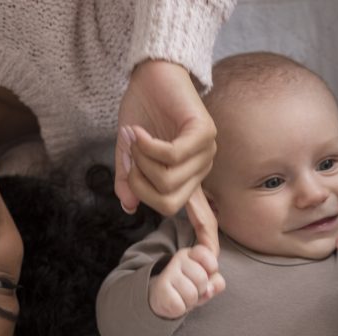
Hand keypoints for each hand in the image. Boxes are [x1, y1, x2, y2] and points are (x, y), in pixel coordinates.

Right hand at [115, 60, 217, 246]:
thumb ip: (129, 178)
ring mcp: (205, 152)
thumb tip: (127, 206)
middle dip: (140, 185)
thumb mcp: (129, 150)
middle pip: (168, 203)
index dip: (206, 237)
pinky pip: (171, 156)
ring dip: (141, 161)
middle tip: (130, 157)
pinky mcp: (203, 133)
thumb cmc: (143, 109)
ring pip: (167, 180)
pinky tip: (139, 131)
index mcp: (187, 178)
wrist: (152, 72)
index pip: (203, 215)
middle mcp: (200, 169)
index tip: (210, 260)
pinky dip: (148, 146)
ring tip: (136, 138)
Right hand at [148, 245, 225, 319]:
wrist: (163, 296)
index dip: (212, 268)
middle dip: (201, 290)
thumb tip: (210, 289)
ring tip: (184, 296)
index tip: (207, 273)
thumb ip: (216, 281)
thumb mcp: (207, 282)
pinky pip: (180, 306)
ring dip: (191, 301)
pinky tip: (176, 302)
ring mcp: (167, 273)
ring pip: (191, 294)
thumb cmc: (189, 286)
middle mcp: (178, 259)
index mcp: (192, 253)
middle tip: (193, 289)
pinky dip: (181, 309)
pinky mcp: (161, 289)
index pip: (205, 253)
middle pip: (202, 279)